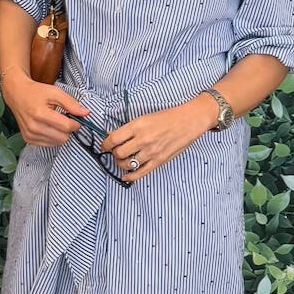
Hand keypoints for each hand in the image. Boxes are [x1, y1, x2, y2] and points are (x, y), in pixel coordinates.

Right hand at [2, 75, 90, 146]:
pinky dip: (52, 137)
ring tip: (54, 121)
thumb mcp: (55, 92)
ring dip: (60, 134)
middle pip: (63, 137)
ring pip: (57, 143)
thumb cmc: (36, 92)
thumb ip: (71, 103)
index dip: (75, 123)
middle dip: (67, 129)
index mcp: (40, 114)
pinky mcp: (28, 139)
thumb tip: (85, 113)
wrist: (17, 94)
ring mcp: (30, 134)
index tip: (75, 118)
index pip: (66, 127)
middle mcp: (33, 126)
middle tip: (64, 118)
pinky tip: (48, 127)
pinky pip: (48, 144)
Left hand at [99, 96, 217, 181]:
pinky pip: (140, 173)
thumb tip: (111, 134)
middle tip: (116, 152)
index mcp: (137, 126)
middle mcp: (143, 140)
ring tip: (123, 160)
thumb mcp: (145, 117)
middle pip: (118, 153)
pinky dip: (130, 176)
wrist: (188, 121)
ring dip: (121, 164)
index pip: (113, 139)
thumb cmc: (168, 117)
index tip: (105, 146)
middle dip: (113, 154)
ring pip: (127, 164)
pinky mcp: (159, 161)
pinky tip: (126, 176)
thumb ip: (128, 128)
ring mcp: (151, 152)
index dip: (105, 144)